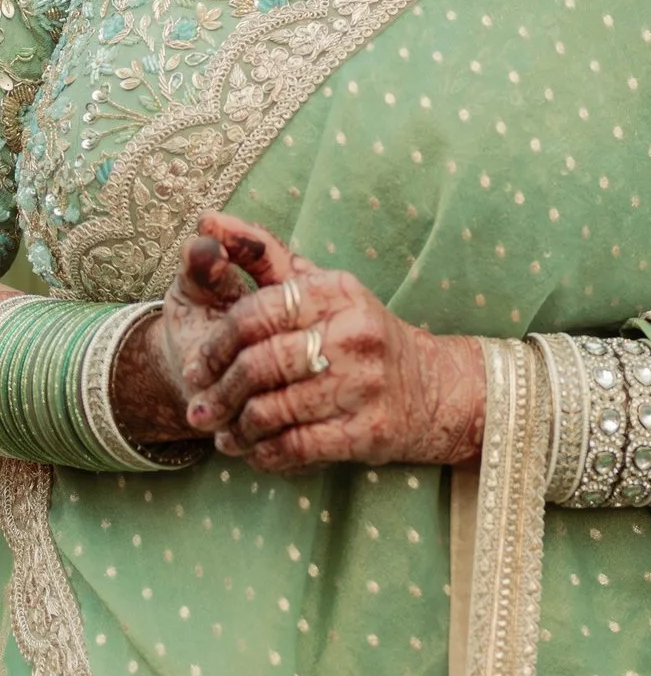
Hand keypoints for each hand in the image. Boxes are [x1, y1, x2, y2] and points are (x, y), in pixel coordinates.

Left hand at [173, 210, 485, 474]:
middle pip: (259, 365)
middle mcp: (354, 333)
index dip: (216, 345)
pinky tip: (257, 450)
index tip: (196, 369)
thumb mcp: (322, 288)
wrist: (430, 388)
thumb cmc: (357, 333)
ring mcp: (363, 383)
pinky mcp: (366, 430)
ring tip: (225, 435)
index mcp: (338, 292)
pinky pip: (296, 446)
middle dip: (219, 394)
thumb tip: (208, 221)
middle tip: (200, 411)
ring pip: (271, 411)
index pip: (257, 314)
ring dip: (237, 430)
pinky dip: (265, 453)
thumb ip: (265, 257)